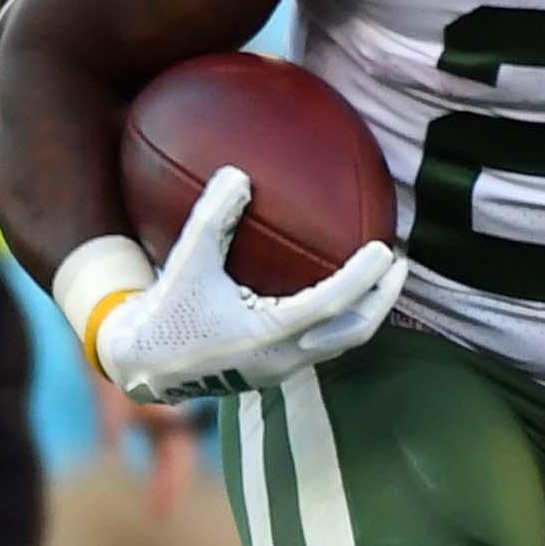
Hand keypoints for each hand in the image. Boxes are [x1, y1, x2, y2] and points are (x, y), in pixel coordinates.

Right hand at [89, 167, 406, 403]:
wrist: (144, 368)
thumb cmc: (166, 313)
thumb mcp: (186, 262)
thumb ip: (212, 218)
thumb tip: (238, 173)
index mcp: (268, 334)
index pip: (332, 305)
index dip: (363, 278)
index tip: (385, 248)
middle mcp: (284, 358)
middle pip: (355, 332)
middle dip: (384, 298)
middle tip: (400, 261)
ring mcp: (283, 370)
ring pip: (342, 343)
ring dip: (367, 311)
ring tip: (381, 278)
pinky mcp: (277, 372)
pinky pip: (323, 345)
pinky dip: (341, 319)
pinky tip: (341, 293)